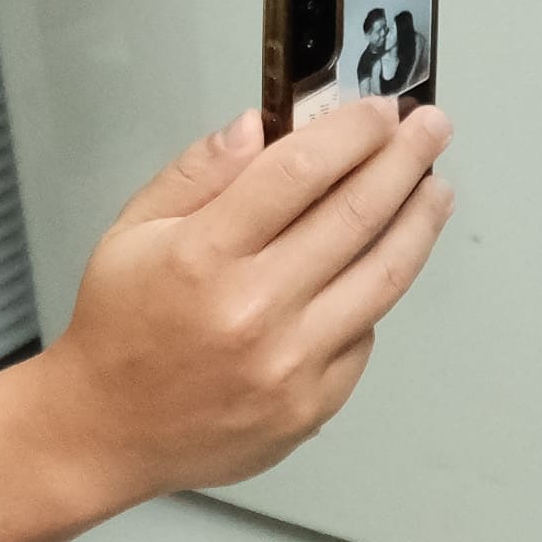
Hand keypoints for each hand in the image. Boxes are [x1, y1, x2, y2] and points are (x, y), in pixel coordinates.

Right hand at [31, 94, 455, 502]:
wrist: (107, 431)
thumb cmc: (120, 327)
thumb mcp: (133, 230)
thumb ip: (200, 172)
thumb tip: (260, 124)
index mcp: (205, 256)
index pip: (301, 171)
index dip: (353, 132)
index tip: (382, 110)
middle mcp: (255, 309)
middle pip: (357, 216)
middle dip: (405, 161)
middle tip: (431, 130)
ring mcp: (291, 363)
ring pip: (383, 277)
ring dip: (419, 224)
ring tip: (434, 190)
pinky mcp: (313, 404)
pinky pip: (365, 334)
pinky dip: (375, 293)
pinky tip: (376, 266)